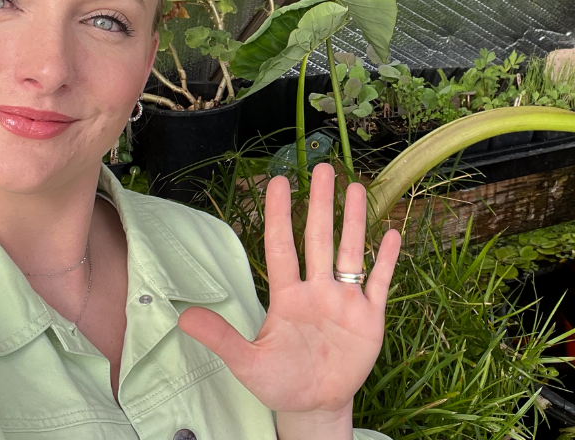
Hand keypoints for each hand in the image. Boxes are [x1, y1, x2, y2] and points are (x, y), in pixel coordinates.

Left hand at [178, 163, 401, 432]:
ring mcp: (345, 301)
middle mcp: (317, 290)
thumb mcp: (247, 363)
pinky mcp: (369, 318)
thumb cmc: (279, 382)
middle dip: (321, 204)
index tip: (279, 182)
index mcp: (287, 296)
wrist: (314, 406)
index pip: (282, 247)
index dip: (280, 215)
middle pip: (319, 239)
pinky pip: (379, 283)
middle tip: (322, 168)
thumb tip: (182, 318)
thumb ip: (221, 338)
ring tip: (356, 187)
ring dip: (354, 221)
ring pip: (350, 252)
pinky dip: (386, 260)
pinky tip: (392, 234)